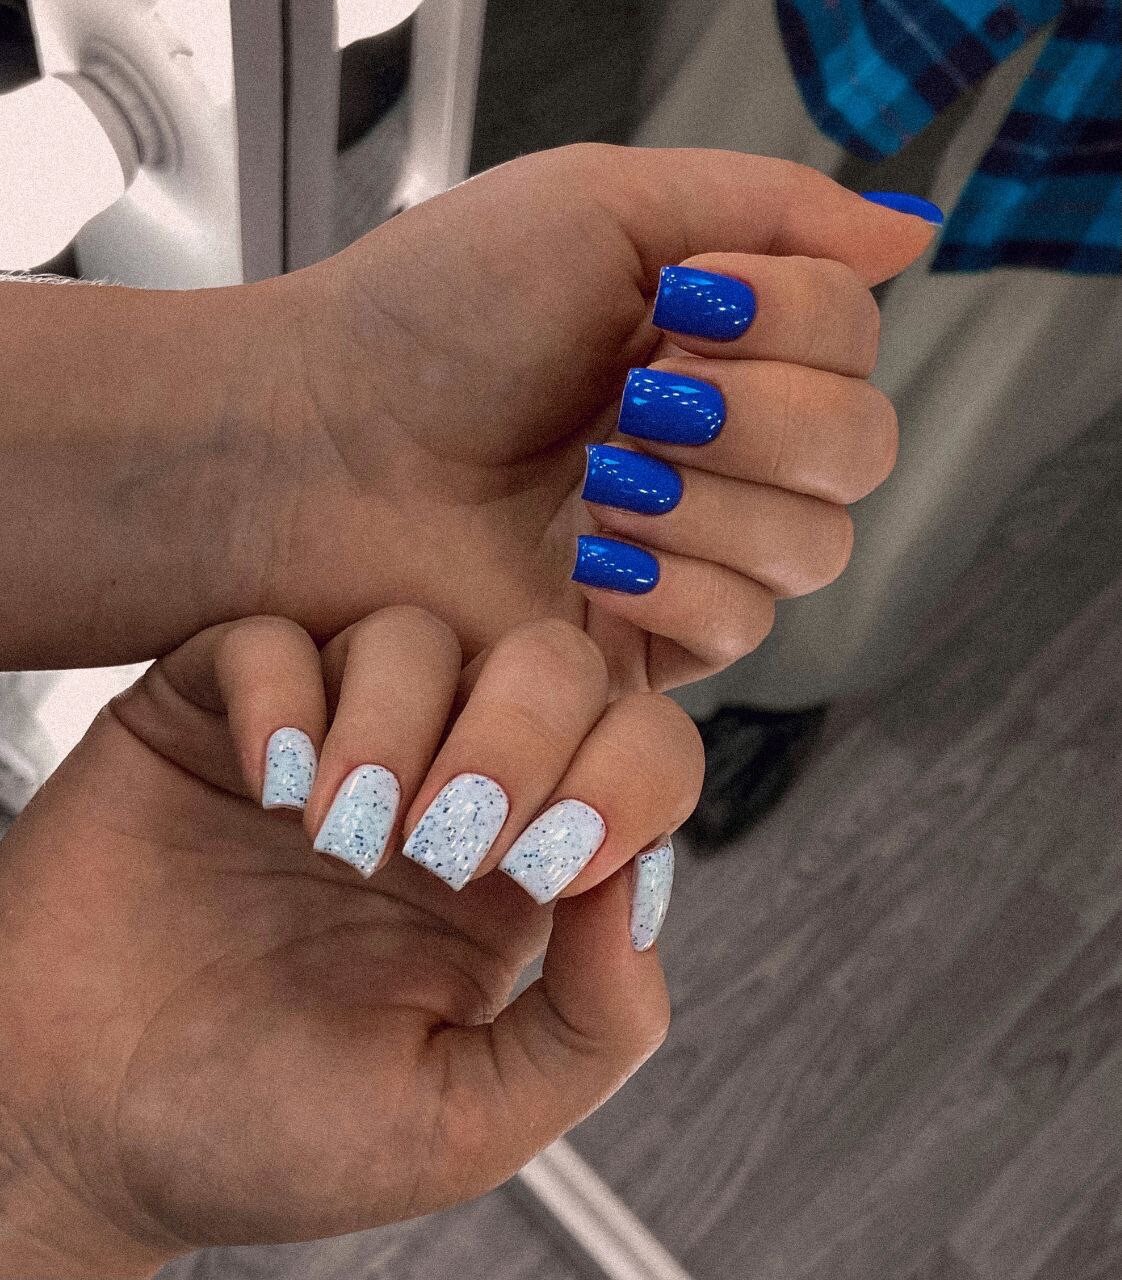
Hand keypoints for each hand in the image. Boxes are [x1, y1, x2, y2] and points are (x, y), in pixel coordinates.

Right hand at [0, 608, 700, 1276]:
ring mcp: (328, 740)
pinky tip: (263, 781)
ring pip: (412, 634)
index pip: (635, 750)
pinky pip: (270, 638)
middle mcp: (439, 783)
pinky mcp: (215, 717)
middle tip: (445, 841)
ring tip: (335, 831)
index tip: (550, 867)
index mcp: (517, 868)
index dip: (625, 775)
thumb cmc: (269, 1132)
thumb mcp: (464, 1118)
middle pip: (544, 663)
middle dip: (520, 733)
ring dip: (393, 722)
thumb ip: (592, 1024)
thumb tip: (642, 887)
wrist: (81, 1129)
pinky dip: (280, 692)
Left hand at [264, 145, 932, 690]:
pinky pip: (743, 625)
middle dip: (762, 417)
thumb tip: (913, 231)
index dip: (793, 322)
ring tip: (600, 482)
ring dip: (712, 500)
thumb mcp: (597, 207)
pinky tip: (596, 560)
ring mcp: (686, 549)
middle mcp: (717, 446)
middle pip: (862, 449)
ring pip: (816, 545)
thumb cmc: (429, 317)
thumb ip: (768, 206)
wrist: (319, 447)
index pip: (855, 339)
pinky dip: (682, 584)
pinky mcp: (644, 641)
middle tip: (641, 397)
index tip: (681, 304)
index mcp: (716, 339)